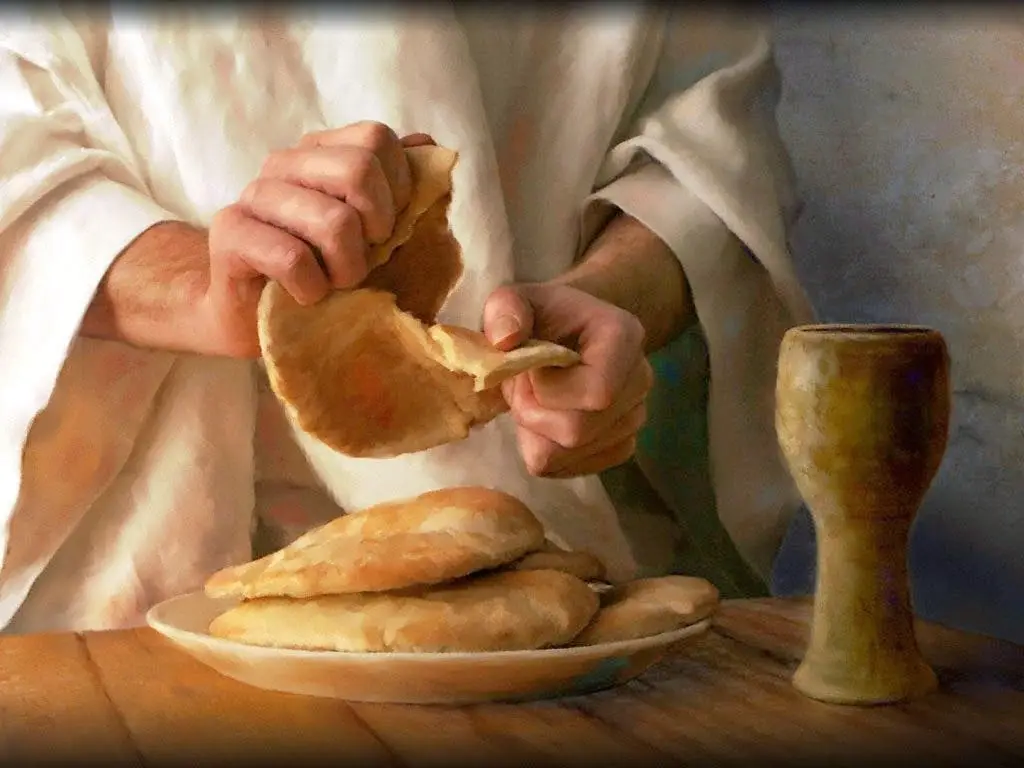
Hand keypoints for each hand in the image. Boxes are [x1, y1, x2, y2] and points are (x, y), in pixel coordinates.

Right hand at [203, 121, 433, 356]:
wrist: (260, 319)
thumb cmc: (330, 278)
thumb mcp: (382, 239)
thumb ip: (407, 193)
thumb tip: (429, 145)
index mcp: (323, 153)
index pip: (377, 139)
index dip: (398, 191)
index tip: (386, 232)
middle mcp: (286, 163)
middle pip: (358, 170)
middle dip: (376, 230)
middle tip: (364, 261)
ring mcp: (255, 194)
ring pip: (332, 221)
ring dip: (347, 269)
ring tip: (335, 285)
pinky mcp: (230, 232)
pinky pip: (292, 258)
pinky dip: (312, 288)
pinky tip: (306, 296)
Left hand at [482, 282, 653, 477]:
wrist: (570, 333)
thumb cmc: (542, 316)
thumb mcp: (514, 299)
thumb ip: (505, 310)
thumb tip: (506, 340)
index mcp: (623, 336)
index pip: (596, 393)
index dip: (549, 391)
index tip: (530, 368)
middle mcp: (640, 380)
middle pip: (578, 431)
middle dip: (533, 414)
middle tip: (522, 387)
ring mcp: (635, 417)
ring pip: (571, 454)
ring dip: (536, 432)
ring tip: (537, 399)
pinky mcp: (621, 446)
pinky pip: (573, 469)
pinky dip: (546, 450)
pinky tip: (545, 420)